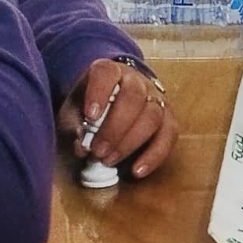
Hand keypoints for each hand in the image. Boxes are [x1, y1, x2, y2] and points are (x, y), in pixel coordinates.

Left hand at [58, 59, 177, 178]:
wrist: (114, 103)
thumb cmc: (90, 108)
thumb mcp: (73, 111)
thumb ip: (74, 126)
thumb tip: (82, 146)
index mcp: (109, 71)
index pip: (107, 73)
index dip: (99, 93)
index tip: (90, 116)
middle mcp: (136, 80)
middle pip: (134, 98)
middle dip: (115, 128)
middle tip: (98, 151)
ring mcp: (156, 99)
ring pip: (153, 116)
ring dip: (130, 143)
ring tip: (109, 161)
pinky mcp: (168, 120)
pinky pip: (168, 136)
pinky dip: (154, 155)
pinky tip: (137, 171)